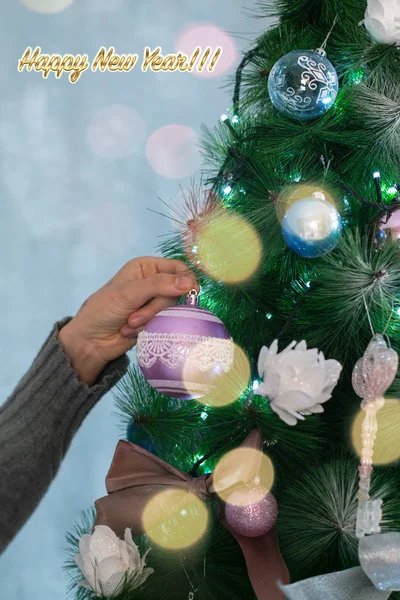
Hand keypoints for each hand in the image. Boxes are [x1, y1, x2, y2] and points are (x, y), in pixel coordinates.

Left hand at [58, 257, 197, 384]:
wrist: (91, 340)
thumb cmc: (104, 309)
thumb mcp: (130, 293)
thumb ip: (159, 285)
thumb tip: (189, 282)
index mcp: (146, 267)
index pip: (177, 268)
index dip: (186, 278)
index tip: (192, 292)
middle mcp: (152, 282)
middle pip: (176, 291)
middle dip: (156, 307)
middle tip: (135, 314)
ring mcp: (154, 302)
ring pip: (171, 309)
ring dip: (149, 319)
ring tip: (129, 323)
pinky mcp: (154, 320)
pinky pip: (165, 323)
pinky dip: (148, 327)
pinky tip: (130, 330)